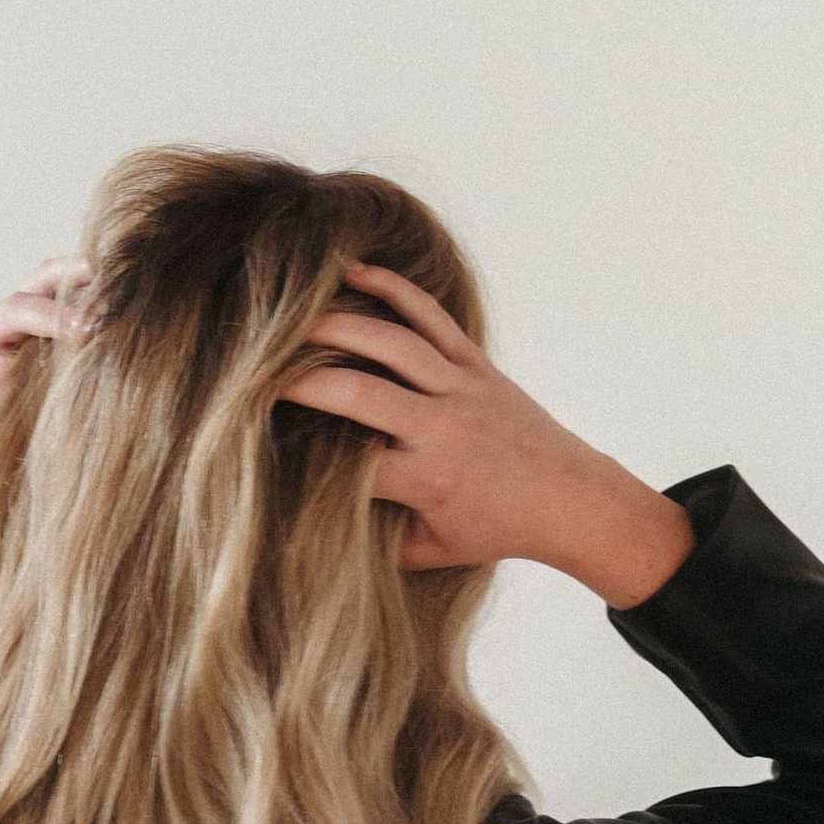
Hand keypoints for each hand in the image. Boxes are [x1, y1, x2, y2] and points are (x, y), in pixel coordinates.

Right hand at [276, 259, 686, 594]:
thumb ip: (377, 542)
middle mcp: (441, 428)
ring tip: (287, 320)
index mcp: (426, 479)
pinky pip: (429, 316)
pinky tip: (352, 271)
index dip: (296, 454)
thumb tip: (314, 526)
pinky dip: (392, 288)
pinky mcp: (476, 363)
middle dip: (300, 379)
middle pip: (357, 392)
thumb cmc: (495, 530)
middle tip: (252, 373)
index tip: (257, 444)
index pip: (346, 462)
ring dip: (334, 325)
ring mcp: (462, 387)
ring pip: (391, 342)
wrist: (571, 500)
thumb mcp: (432, 552)